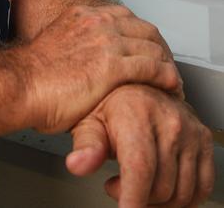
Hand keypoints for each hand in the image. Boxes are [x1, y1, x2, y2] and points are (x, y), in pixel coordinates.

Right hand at [15, 4, 180, 132]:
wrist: (20, 85)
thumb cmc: (33, 74)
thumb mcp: (56, 42)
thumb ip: (75, 42)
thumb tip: (83, 55)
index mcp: (82, 14)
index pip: (124, 16)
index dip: (141, 33)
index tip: (145, 47)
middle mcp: (96, 22)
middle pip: (143, 28)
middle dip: (159, 46)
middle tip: (164, 63)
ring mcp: (106, 42)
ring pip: (152, 47)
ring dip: (166, 63)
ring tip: (171, 78)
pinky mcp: (113, 67)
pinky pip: (152, 68)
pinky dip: (166, 77)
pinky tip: (169, 85)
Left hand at [66, 85, 214, 206]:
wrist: (135, 86)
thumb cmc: (110, 105)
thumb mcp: (89, 122)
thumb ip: (86, 145)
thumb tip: (78, 164)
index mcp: (138, 112)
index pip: (140, 168)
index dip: (132, 198)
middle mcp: (169, 120)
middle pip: (160, 186)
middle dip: (136, 197)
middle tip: (118, 186)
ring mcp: (190, 130)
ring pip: (181, 192)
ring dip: (157, 200)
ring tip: (136, 183)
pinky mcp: (204, 139)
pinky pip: (201, 187)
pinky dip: (183, 199)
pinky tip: (161, 187)